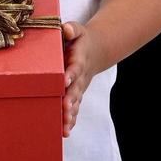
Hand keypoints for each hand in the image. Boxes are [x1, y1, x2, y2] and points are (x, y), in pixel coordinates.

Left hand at [60, 21, 97, 138]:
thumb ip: (72, 29)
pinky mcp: (77, 95)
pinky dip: (71, 119)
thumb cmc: (80, 40)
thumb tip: (66, 30)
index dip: (71, 74)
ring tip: (65, 126)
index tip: (65, 81)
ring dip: (71, 114)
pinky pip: (74, 108)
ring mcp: (79, 87)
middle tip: (65, 109)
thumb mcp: (77, 30)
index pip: (75, 67)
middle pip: (76, 89)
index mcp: (79, 59)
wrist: (95, 51)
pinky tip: (65, 131)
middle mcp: (80, 76)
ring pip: (75, 103)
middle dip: (70, 100)